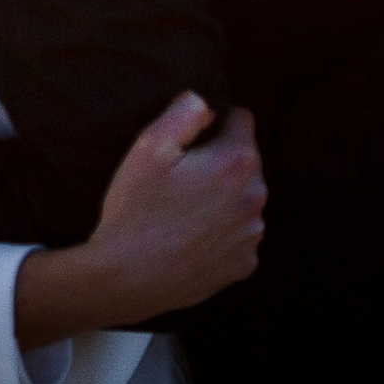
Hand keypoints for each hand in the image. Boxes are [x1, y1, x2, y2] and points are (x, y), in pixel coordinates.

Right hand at [13, 92, 264, 346]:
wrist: (127, 279)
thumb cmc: (135, 211)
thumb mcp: (148, 147)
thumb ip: (184, 113)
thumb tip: (206, 104)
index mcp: (236, 162)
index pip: (243, 120)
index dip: (216, 123)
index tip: (191, 140)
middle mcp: (255, 197)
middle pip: (246, 161)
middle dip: (221, 162)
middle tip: (181, 178)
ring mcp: (251, 235)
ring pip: (244, 199)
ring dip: (224, 198)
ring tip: (184, 210)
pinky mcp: (242, 265)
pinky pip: (238, 235)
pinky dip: (222, 232)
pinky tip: (191, 237)